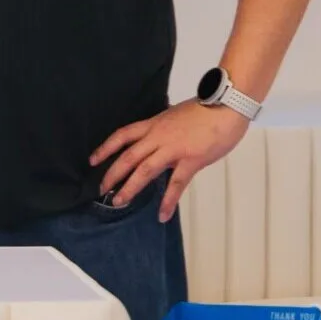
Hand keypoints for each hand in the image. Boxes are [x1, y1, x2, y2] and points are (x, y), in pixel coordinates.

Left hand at [92, 100, 248, 220]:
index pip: (123, 135)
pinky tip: (162, 214)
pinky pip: (176, 184)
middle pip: (128, 156)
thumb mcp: (177, 115)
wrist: (228, 104)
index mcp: (155, 123)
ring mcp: (174, 148)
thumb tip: (160, 139)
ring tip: (119, 202)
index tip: (93, 160)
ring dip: (130, 188)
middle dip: (112, 174)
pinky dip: (168, 201)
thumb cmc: (208, 109)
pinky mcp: (191, 160)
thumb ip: (166, 129)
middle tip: (102, 189)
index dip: (106, 148)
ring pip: (144, 170)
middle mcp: (159, 136)